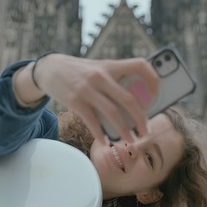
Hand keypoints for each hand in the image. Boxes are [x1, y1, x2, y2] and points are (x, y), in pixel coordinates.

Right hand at [33, 55, 158, 141]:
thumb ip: (116, 79)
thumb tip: (138, 102)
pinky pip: (92, 121)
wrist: (50, 68)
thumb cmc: (81, 71)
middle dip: (141, 118)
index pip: (140, 65)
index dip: (153, 78)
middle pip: (128, 99)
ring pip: (112, 113)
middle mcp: (101, 75)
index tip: (157, 94)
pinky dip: (101, 133)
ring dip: (124, 130)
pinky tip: (106, 141)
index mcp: (111, 65)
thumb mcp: (100, 67)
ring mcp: (87, 88)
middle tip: (146, 131)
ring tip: (131, 141)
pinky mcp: (75, 100)